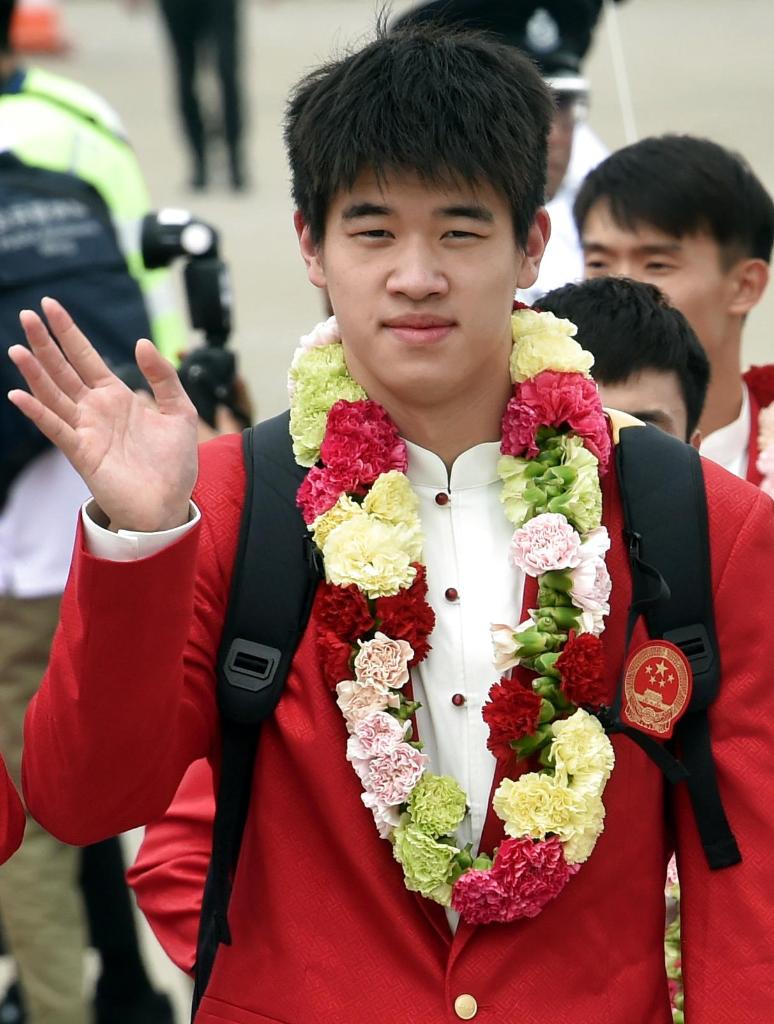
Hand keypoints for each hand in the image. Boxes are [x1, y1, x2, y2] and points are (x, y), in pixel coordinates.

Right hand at [7, 298, 198, 532]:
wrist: (170, 505)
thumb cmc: (174, 464)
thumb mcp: (181, 412)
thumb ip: (164, 377)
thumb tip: (142, 342)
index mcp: (117, 396)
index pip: (86, 357)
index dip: (69, 333)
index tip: (50, 306)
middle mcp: (96, 410)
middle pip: (64, 370)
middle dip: (45, 343)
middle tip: (28, 315)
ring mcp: (86, 430)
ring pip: (54, 394)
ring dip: (35, 372)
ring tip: (18, 348)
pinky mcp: (82, 453)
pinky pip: (55, 428)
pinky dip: (38, 412)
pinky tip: (20, 394)